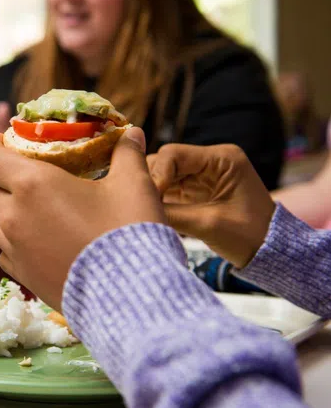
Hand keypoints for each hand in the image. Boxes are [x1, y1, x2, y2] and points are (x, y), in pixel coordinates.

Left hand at [0, 127, 165, 310]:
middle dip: (2, 175)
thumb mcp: (133, 185)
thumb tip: (131, 133)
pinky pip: (3, 252)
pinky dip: (10, 241)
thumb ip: (126, 154)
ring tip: (22, 206)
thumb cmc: (128, 232)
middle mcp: (13, 216)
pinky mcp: (23, 275)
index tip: (3, 140)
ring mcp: (14, 249)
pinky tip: (33, 240)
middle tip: (24, 171)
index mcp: (32, 185)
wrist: (130, 295)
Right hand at [147, 144, 274, 268]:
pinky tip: (149, 212)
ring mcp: (200, 175)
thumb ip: (171, 213)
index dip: (155, 174)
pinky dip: (156, 200)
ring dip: (150, 191)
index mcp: (222, 158)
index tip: (146, 198)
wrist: (271, 253)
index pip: (173, 154)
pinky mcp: (194, 190)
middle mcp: (210, 161)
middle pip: (163, 162)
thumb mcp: (208, 224)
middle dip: (149, 182)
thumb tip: (136, 209)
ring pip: (161, 174)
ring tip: (142, 210)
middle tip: (138, 205)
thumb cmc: (250, 237)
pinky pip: (166, 188)